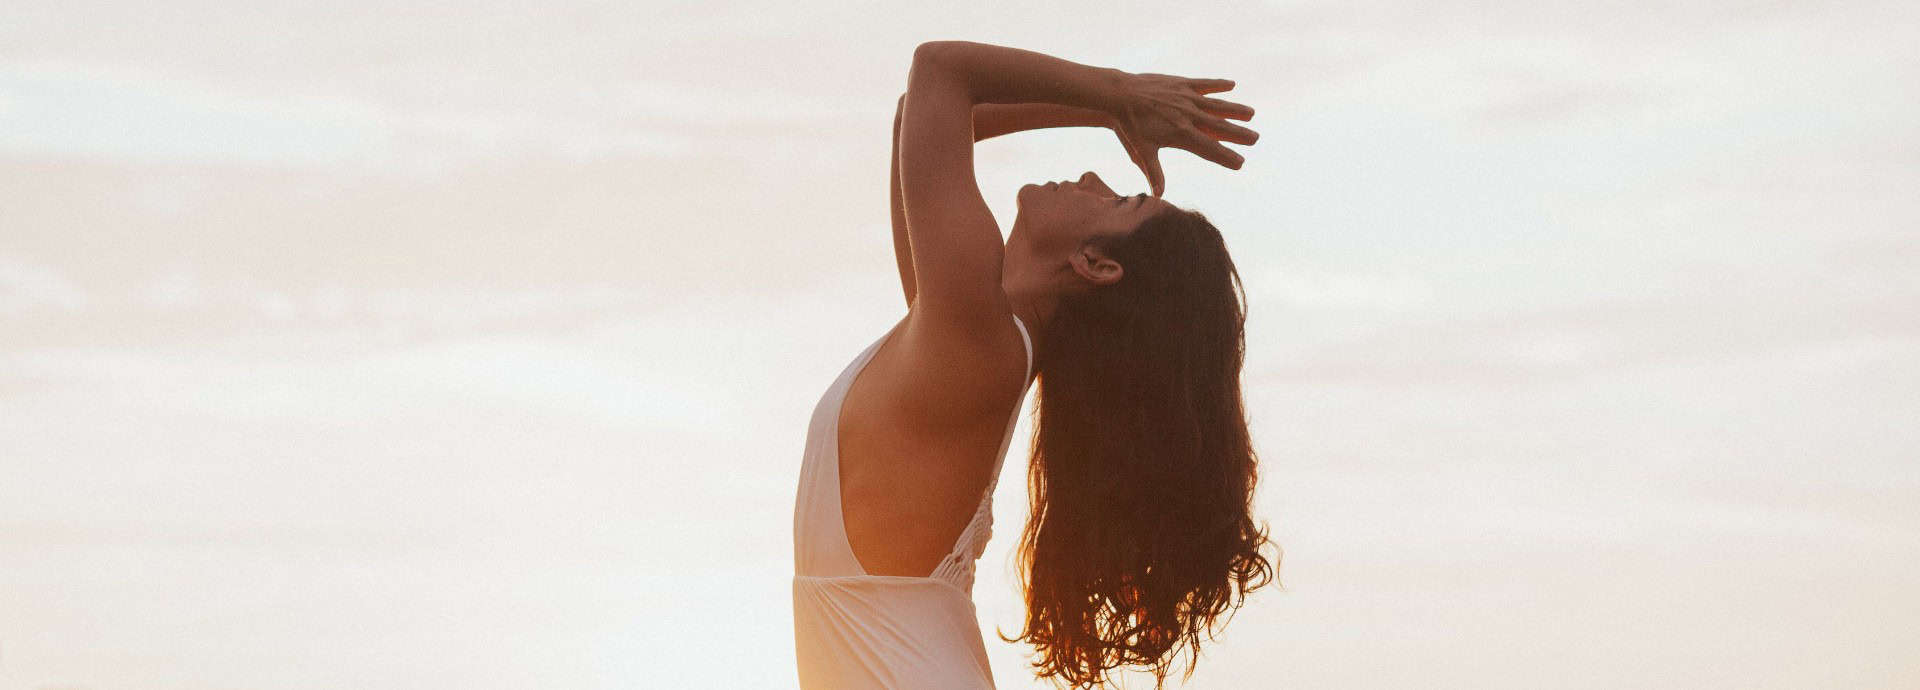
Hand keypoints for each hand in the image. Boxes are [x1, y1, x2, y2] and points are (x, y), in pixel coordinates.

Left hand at [1106, 71, 1258, 196]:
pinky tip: (1232, 84)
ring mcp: (1186, 98)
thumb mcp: (1142, 152)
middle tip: (1255, 139)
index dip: (1225, 156)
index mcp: (1181, 134)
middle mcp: (1188, 116)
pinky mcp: (1181, 84)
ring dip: (1235, 110)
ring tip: (1251, 114)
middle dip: (1238, 134)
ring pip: (1216, 105)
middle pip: (1219, 126)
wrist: (1119, 95)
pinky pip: (1204, 84)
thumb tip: (1158, 195)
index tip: (1240, 162)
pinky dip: (1218, 85)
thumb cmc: (1129, 126)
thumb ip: (1154, 172)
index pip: (1209, 149)